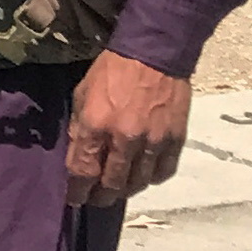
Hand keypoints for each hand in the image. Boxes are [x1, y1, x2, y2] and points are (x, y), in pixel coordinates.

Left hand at [65, 51, 189, 208]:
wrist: (155, 52)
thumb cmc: (113, 70)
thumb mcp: (83, 94)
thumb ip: (79, 127)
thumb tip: (78, 155)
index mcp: (96, 125)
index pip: (84, 172)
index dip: (77, 191)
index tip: (75, 198)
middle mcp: (125, 139)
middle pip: (112, 184)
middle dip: (101, 197)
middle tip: (97, 198)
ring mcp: (153, 141)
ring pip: (139, 183)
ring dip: (126, 190)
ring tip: (119, 188)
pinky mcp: (175, 139)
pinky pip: (164, 172)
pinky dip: (152, 178)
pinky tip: (144, 174)